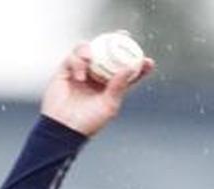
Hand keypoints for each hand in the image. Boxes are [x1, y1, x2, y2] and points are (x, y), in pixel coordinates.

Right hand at [40, 41, 155, 136]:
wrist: (64, 128)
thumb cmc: (89, 122)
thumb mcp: (109, 105)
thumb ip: (118, 86)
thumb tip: (130, 68)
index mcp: (111, 87)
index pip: (126, 72)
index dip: (137, 64)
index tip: (149, 61)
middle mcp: (97, 76)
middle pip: (107, 54)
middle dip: (116, 42)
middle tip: (125, 35)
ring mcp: (81, 72)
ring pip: (88, 50)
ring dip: (91, 50)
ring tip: (91, 58)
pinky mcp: (66, 71)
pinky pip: (72, 58)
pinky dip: (77, 62)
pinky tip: (80, 76)